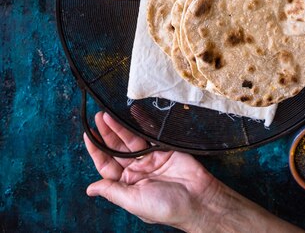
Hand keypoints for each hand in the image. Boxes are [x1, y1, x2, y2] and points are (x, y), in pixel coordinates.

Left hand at [84, 112, 304, 231]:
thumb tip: (90, 190)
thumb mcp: (134, 201)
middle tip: (97, 118)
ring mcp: (150, 158)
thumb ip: (113, 191)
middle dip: (106, 134)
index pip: (106, 165)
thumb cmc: (166, 206)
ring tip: (107, 114)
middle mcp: (137, 171)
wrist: (199, 199)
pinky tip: (132, 114)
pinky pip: (149, 134)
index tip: (88, 135)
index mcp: (127, 185)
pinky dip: (141, 123)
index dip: (96, 150)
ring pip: (130, 140)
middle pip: (117, 149)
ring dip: (119, 127)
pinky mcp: (163, 149)